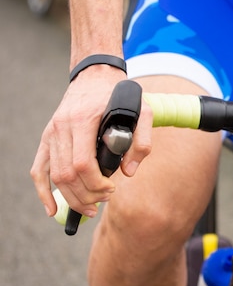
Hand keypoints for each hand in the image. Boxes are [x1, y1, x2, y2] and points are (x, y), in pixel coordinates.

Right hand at [30, 67, 152, 217]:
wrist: (96, 75)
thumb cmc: (120, 95)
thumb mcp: (141, 111)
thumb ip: (142, 141)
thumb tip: (129, 173)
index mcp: (84, 120)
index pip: (83, 163)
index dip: (96, 184)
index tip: (112, 189)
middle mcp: (62, 126)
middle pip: (67, 174)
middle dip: (86, 195)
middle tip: (104, 200)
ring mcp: (52, 132)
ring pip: (55, 176)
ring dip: (72, 198)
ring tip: (91, 207)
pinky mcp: (47, 137)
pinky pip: (38, 169)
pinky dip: (43, 192)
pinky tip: (52, 209)